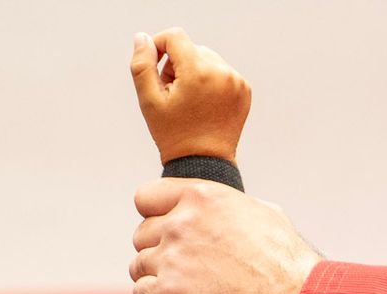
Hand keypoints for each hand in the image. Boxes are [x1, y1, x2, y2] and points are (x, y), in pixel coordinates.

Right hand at [130, 28, 251, 163]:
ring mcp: (236, 81)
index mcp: (198, 72)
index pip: (175, 36)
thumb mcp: (149, 101)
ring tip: (189, 101)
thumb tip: (143, 38)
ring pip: (207, 59)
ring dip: (194, 72)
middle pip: (191, 48)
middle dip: (177, 65)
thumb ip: (142, 65)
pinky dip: (210, 81)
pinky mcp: (244, 89)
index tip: (156, 65)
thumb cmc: (174, 135)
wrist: (204, 164)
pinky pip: (221, 72)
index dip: (159, 46)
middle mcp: (221, 72)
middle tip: (173, 94)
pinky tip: (204, 104)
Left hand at [130, 180, 321, 293]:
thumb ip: (229, 208)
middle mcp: (181, 222)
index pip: (147, 198)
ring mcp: (172, 258)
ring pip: (138, 267)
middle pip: (141, 236)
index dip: (155, 218)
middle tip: (182, 272)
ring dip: (155, 279)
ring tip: (183, 292)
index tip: (168, 235)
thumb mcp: (264, 214)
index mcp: (202, 197)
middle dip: (157, 253)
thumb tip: (222, 212)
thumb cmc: (289, 264)